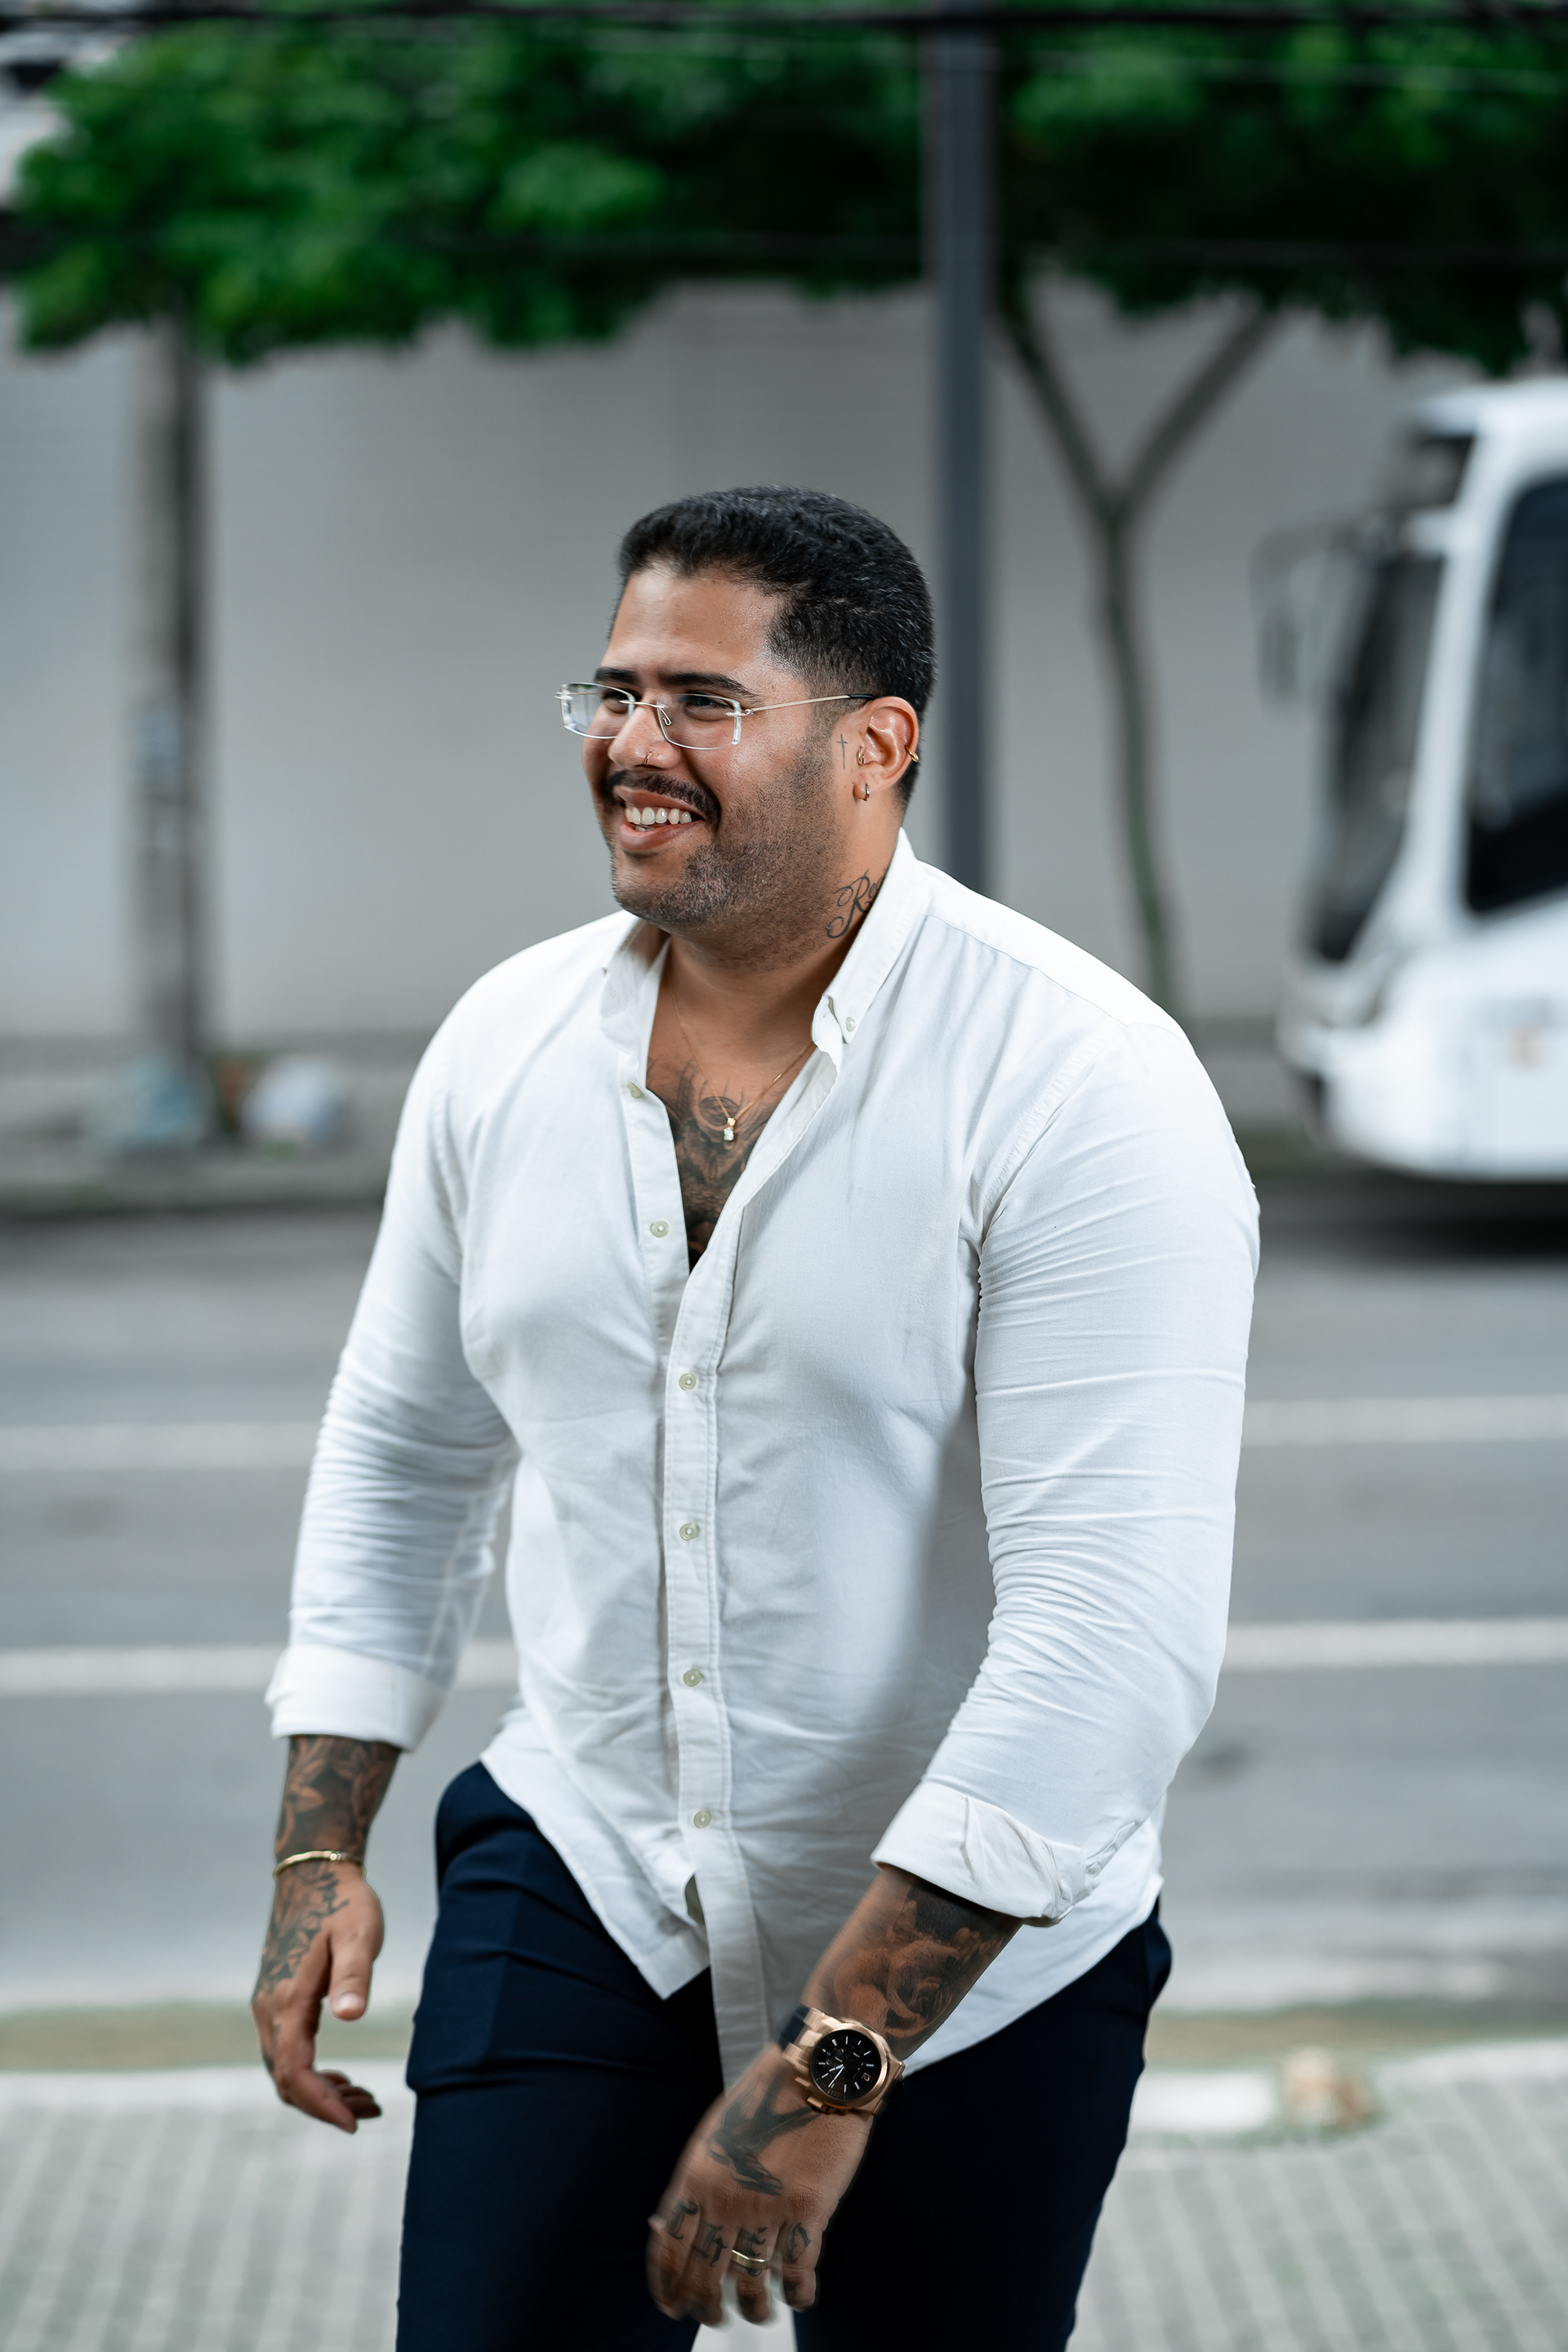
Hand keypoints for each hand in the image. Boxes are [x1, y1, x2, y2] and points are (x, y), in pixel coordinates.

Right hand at [251, 1858, 386, 2132]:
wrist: (314, 1874)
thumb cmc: (343, 1902)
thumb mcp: (359, 1934)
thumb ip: (354, 1975)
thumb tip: (351, 2017)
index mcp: (286, 1999)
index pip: (294, 2071)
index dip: (321, 2104)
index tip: (354, 2123)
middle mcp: (268, 2009)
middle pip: (286, 2080)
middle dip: (325, 2105)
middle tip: (372, 2112)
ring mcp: (268, 2006)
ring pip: (284, 2070)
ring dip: (320, 2093)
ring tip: (366, 2099)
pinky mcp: (276, 2001)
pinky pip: (287, 2053)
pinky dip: (312, 2074)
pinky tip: (343, 2077)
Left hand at [647, 2045, 871, 2325]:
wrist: (817, 2073)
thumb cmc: (766, 2099)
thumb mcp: (715, 2135)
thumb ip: (696, 2182)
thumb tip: (668, 2225)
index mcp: (697, 2177)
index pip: (667, 2249)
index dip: (666, 2286)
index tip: (671, 2305)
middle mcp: (725, 2199)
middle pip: (704, 2277)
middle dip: (705, 2308)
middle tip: (713, 2317)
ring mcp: (766, 2208)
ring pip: (750, 2286)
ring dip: (753, 2310)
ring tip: (758, 2313)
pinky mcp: (807, 2211)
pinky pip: (798, 2274)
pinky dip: (798, 2295)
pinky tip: (798, 2296)